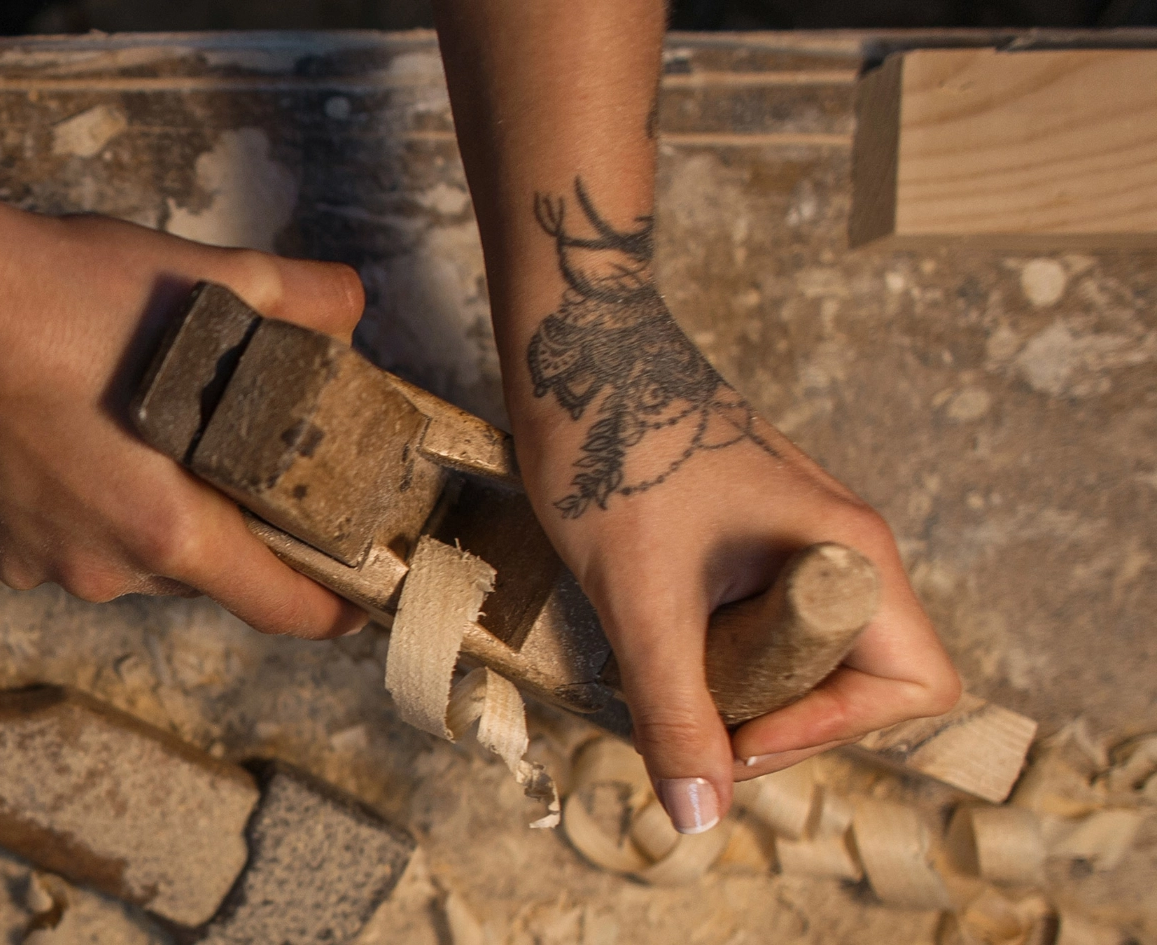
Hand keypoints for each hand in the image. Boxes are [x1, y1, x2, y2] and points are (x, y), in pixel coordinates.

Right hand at [0, 213, 369, 637]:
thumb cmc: (61, 296)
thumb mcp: (205, 282)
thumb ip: (297, 300)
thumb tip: (349, 308)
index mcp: (170, 529)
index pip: (282, 606)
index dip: (330, 603)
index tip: (354, 591)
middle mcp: (104, 568)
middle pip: (203, 570)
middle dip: (223, 519)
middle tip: (225, 447)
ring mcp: (37, 562)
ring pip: (126, 553)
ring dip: (144, 507)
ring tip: (134, 428)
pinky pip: (58, 536)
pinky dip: (76, 500)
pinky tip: (67, 432)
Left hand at [510, 280, 959, 833]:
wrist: (574, 346)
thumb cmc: (616, 450)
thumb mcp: (640, 598)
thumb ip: (673, 708)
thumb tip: (696, 816)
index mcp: (848, 553)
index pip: (913, 686)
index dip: (834, 731)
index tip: (737, 730)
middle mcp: (837, 547)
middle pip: (853, 680)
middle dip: (773, 714)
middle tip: (682, 706)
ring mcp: (792, 537)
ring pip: (795, 652)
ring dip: (732, 682)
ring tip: (652, 668)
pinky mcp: (745, 533)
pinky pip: (752, 617)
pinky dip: (706, 645)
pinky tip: (642, 636)